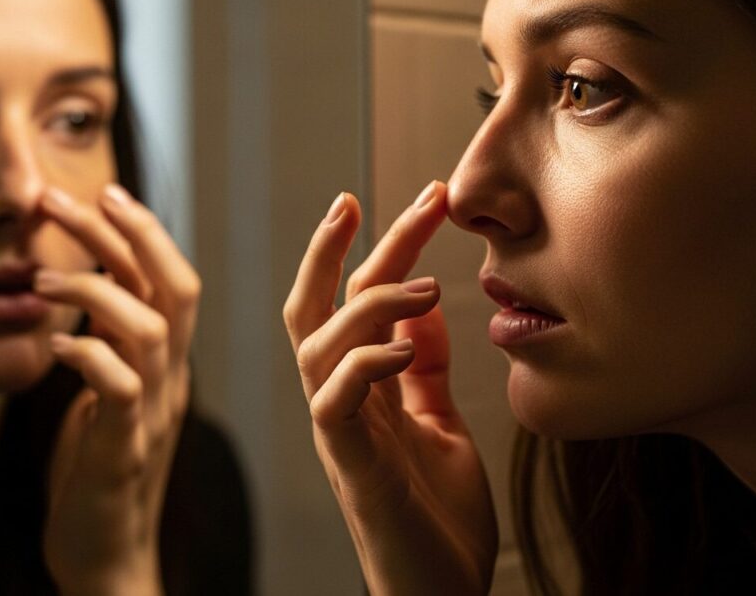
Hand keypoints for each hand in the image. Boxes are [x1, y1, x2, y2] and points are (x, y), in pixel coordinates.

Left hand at [34, 184, 199, 595]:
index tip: (105, 193)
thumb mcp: (107, 393)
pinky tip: (54, 347)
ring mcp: (151, 416)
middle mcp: (171, 382)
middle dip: (127, 235)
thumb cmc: (98, 470)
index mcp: (167, 366)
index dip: (144, 232)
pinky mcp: (122, 452)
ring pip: (153, 331)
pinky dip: (88, 357)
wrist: (107, 556)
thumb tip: (90, 285)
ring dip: (98, 291)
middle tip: (71, 198)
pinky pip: (117, 391)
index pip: (174, 280)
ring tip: (43, 277)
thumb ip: (110, 342)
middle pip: (174, 289)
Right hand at [284, 182, 497, 595]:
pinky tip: (404, 347)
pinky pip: (334, 401)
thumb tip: (421, 305)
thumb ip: (423, 368)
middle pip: (313, 309)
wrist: (442, 595)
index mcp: (362, 389)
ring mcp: (340, 433)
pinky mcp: (351, 466)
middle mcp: (340, 402)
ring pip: (316, 345)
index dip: (385, 247)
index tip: (424, 200)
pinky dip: (364, 363)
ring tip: (422, 285)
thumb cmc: (439, 516)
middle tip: (354, 201)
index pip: (358, 302)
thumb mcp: (440, 422)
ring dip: (366, 303)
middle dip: (329, 251)